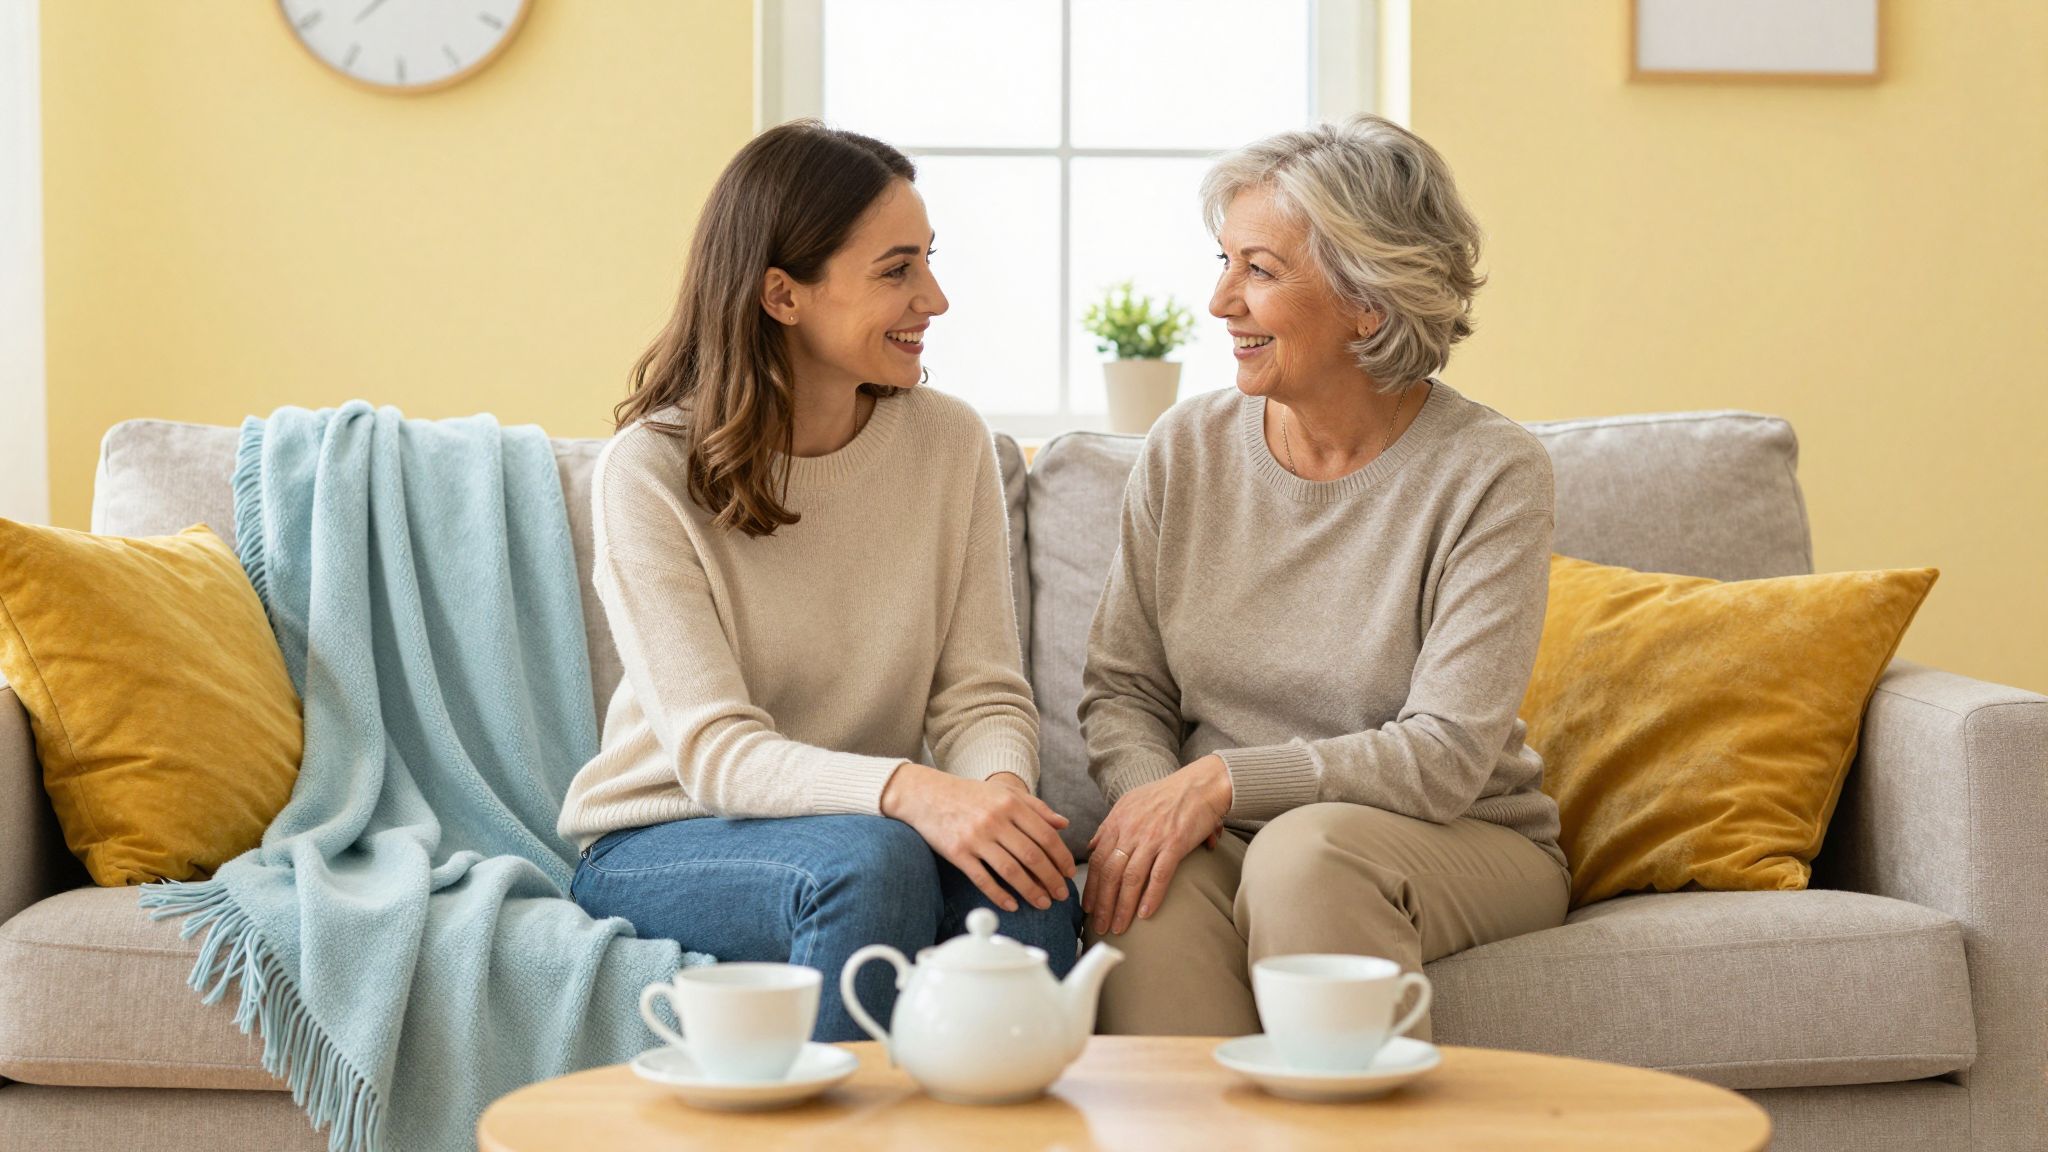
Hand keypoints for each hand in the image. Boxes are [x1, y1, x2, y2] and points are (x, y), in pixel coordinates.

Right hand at [882, 765, 1076, 912]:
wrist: (927, 794)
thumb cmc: (969, 794)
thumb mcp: (1004, 791)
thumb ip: (1036, 807)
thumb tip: (1063, 824)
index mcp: (1011, 804)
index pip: (1045, 836)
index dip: (1061, 857)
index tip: (1069, 873)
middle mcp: (995, 820)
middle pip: (1032, 856)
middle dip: (1051, 879)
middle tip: (1062, 895)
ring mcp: (975, 838)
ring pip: (1011, 871)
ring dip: (1031, 891)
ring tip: (1043, 903)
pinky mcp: (957, 853)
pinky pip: (983, 879)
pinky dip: (1000, 895)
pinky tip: (1012, 905)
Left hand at [1083, 755, 1232, 935]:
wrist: (1200, 784)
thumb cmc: (1167, 794)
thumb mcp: (1130, 802)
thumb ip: (1110, 825)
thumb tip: (1093, 845)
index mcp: (1118, 821)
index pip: (1098, 859)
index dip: (1091, 886)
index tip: (1087, 907)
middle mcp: (1131, 830)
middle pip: (1109, 872)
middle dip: (1102, 903)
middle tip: (1098, 926)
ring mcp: (1152, 838)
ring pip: (1130, 878)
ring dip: (1122, 906)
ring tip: (1118, 927)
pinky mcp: (1175, 844)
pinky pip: (1159, 875)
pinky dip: (1151, 896)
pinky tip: (1145, 914)